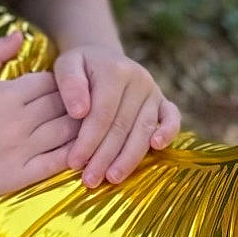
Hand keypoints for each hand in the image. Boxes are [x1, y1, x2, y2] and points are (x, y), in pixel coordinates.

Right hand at [0, 31, 79, 199]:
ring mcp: (21, 149)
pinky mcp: (21, 175)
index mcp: (7, 94)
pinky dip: (74, 154)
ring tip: (86, 125)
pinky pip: (58, 162)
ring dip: (80, 127)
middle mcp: (17, 120)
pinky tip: (79, 150)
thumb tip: (20, 34)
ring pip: (66, 131)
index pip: (51, 82)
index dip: (60, 84)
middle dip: (75, 103)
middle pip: (63, 105)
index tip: (60, 89)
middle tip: (81, 106)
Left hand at [55, 45, 179, 186]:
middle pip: (122, 126)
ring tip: (113, 178)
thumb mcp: (66, 65)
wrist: (102, 56)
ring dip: (129, 157)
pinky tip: (157, 148)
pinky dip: (168, 132)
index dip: (88, 141)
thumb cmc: (80, 66)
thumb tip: (78, 112)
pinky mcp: (163, 101)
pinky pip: (171, 117)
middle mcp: (139, 79)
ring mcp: (153, 90)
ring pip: (143, 129)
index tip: (74, 162)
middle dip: (105, 157)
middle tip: (90, 181)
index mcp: (115, 71)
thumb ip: (69, 84)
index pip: (102, 114)